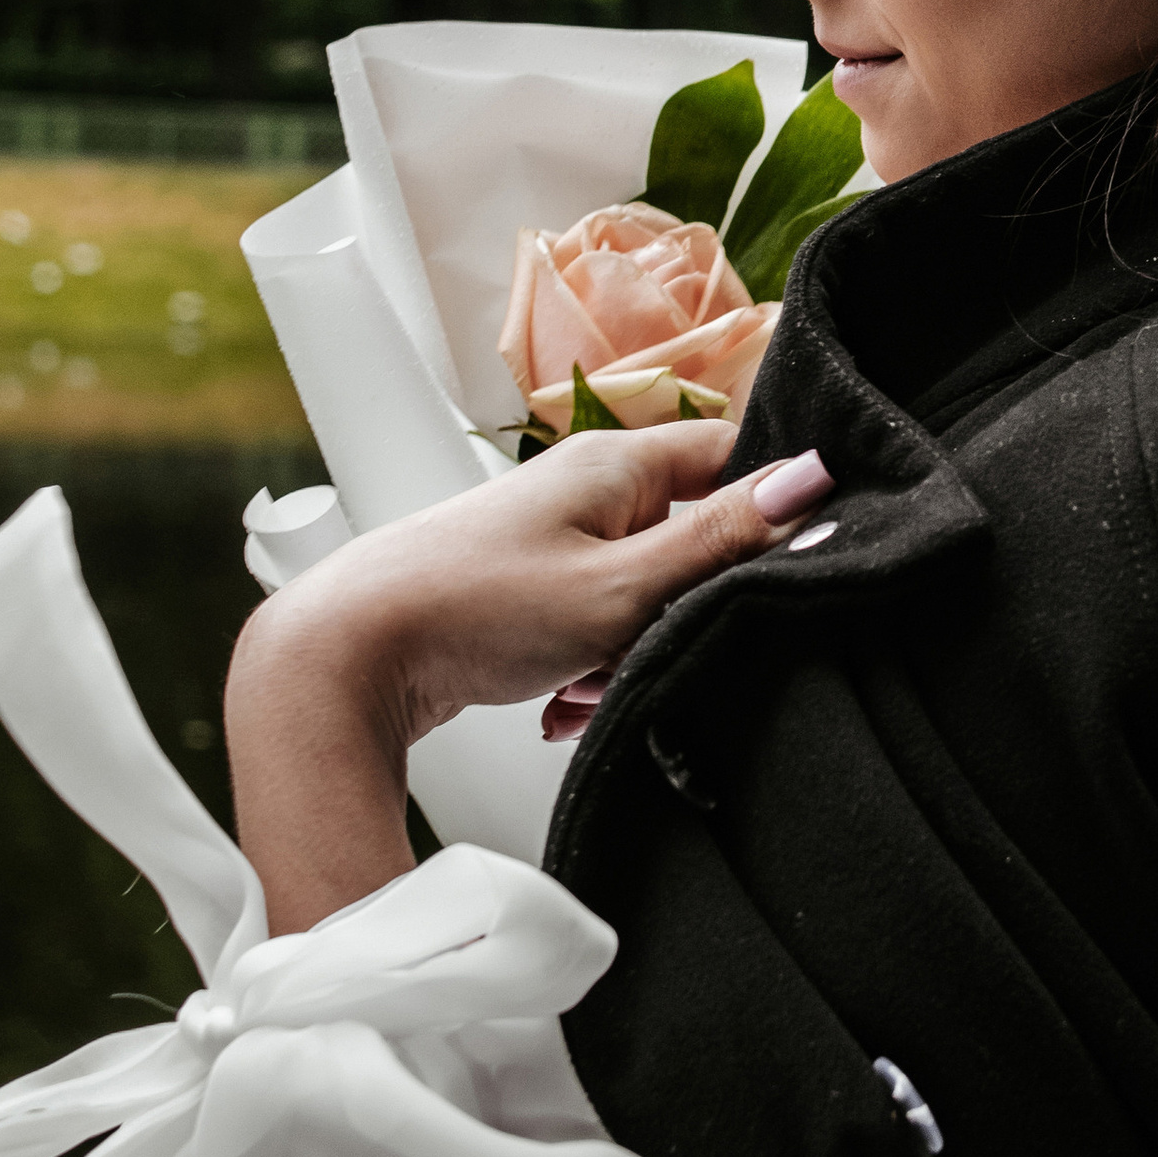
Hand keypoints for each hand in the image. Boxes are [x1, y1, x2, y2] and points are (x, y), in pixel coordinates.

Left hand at [227, 431, 831, 931]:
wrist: (345, 659)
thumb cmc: (473, 609)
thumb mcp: (621, 587)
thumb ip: (721, 542)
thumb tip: (812, 483)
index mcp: (615, 463)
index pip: (731, 453)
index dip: (774, 501)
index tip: (797, 558)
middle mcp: (586, 489)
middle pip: (691, 532)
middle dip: (696, 602)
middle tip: (672, 646)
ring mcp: (553, 539)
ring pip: (645, 589)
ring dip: (639, 645)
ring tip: (596, 685)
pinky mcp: (527, 590)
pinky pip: (596, 623)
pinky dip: (595, 665)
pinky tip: (566, 703)